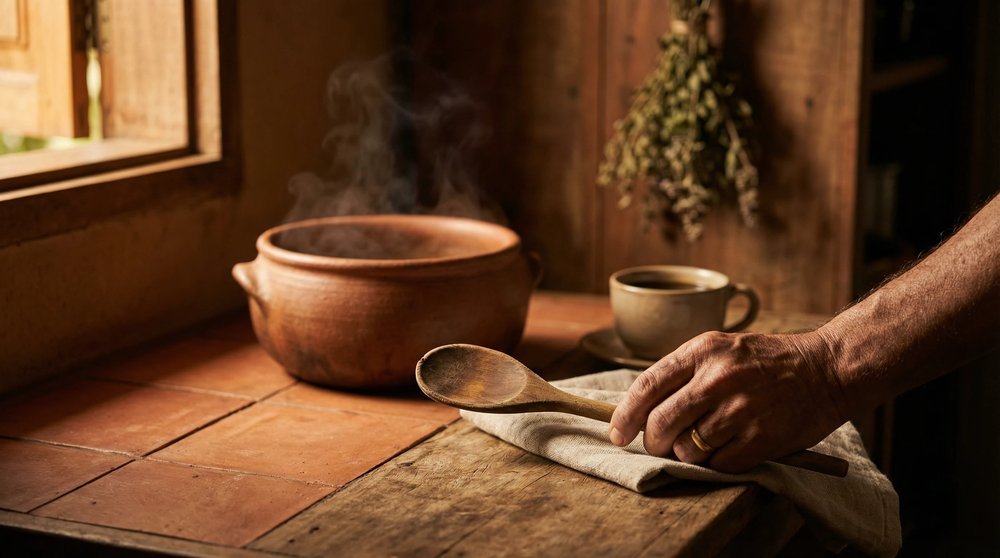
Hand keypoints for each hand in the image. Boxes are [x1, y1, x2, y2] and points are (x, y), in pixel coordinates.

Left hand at [608, 330, 848, 472]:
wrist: (827, 369)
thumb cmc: (768, 362)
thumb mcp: (721, 349)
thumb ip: (683, 372)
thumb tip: (640, 408)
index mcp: (703, 350)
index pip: (647, 386)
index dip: (625, 414)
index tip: (617, 433)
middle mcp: (719, 378)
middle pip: (660, 422)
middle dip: (652, 441)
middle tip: (658, 445)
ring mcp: (741, 409)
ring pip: (686, 448)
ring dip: (687, 453)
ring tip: (704, 441)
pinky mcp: (761, 438)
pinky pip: (718, 463)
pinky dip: (716, 462)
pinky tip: (729, 447)